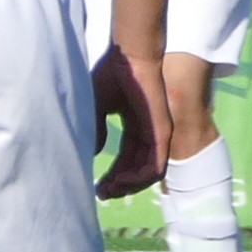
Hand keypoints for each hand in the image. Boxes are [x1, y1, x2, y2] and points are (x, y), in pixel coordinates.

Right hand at [91, 43, 168, 199]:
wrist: (129, 57)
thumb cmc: (114, 74)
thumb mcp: (97, 106)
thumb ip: (95, 129)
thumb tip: (89, 152)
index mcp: (136, 126)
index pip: (126, 159)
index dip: (112, 175)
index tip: (97, 187)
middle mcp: (148, 133)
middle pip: (135, 169)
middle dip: (118, 184)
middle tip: (100, 194)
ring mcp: (157, 134)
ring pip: (146, 172)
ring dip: (128, 185)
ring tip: (109, 190)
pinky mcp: (162, 133)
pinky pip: (156, 165)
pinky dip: (139, 177)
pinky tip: (120, 181)